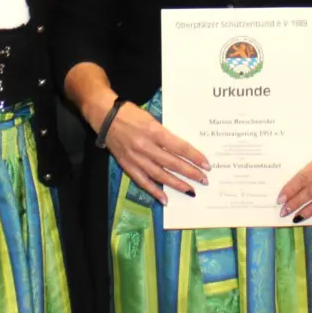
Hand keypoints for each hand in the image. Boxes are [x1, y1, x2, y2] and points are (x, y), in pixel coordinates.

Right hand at [94, 98, 208, 204]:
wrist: (105, 116)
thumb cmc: (130, 113)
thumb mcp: (152, 119)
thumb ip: (165, 134)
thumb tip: (180, 149)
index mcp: (154, 131)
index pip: (180, 147)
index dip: (194, 157)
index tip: (206, 165)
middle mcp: (145, 146)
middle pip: (172, 163)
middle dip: (190, 172)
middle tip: (203, 180)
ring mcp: (135, 158)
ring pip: (159, 175)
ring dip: (176, 184)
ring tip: (189, 190)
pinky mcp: (127, 165)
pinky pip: (142, 181)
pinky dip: (154, 191)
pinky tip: (165, 199)